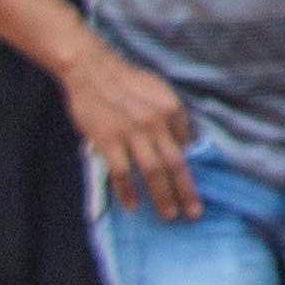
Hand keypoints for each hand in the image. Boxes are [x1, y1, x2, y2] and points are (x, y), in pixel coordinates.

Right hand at [61, 50, 197, 221]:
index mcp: (170, 109)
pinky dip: (127, 191)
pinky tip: (132, 205)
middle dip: (186, 191)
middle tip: (194, 212)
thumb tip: (180, 143)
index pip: (183, 145)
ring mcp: (131, 133)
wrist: (90, 69)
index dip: (185, 166)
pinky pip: (121, 172)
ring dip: (162, 197)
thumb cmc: (124, 79)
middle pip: (174, 164)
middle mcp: (155, 123)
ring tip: (169, 215)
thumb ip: (170, 115)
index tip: (187, 186)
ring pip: (152, 172)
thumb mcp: (157, 89)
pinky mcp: (108, 140)